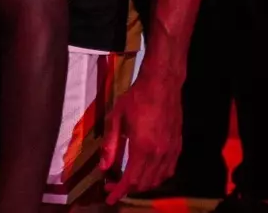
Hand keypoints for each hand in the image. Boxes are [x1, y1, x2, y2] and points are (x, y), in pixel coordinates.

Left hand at [103, 69, 183, 201]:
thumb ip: (111, 145)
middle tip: (113, 187)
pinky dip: (157, 178)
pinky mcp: (178, 147)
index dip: (120, 191)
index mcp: (142, 147)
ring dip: (143, 185)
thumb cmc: (136, 99)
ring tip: (127, 182)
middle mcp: (160, 153)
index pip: (131, 179)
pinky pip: (169, 171)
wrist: (163, 86)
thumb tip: (104, 167)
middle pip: (145, 182)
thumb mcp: (116, 119)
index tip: (110, 198)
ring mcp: (172, 151)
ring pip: (158, 179)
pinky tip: (147, 174)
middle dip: (128, 189)